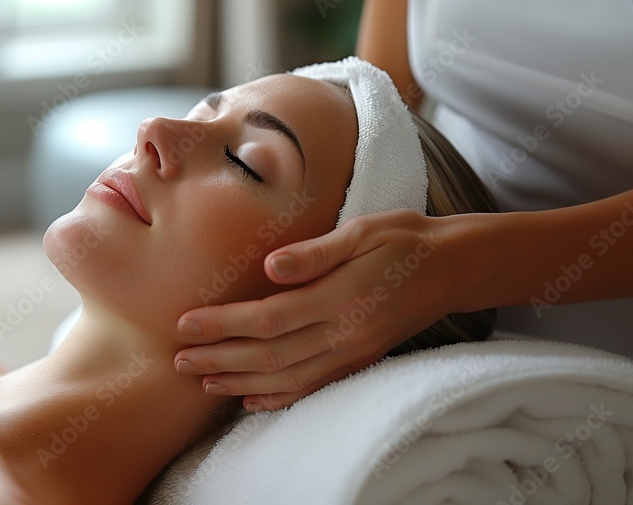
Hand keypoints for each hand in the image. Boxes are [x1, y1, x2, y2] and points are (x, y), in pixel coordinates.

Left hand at [173, 209, 474, 410]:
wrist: (453, 268)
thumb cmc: (402, 239)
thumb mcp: (363, 230)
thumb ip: (317, 251)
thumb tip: (270, 266)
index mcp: (341, 297)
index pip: (269, 318)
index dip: (224, 325)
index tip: (185, 323)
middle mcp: (346, 334)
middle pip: (270, 356)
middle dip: (220, 359)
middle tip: (179, 359)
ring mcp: (354, 353)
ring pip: (288, 379)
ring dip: (241, 383)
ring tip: (203, 380)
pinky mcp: (360, 362)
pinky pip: (314, 388)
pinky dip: (280, 398)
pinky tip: (251, 401)